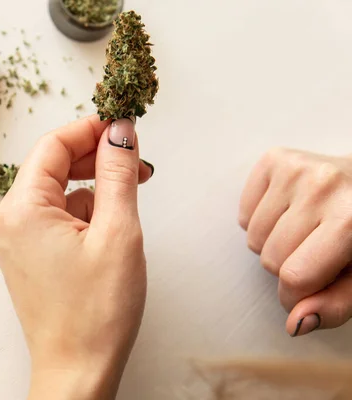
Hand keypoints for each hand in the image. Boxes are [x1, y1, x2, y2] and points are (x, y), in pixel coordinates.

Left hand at [0, 116, 152, 399]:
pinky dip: (82, 210)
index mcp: (21, 209)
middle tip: (135, 161)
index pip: (53, 145)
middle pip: (51, 165)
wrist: (77, 370)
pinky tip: (108, 226)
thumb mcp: (118, 231)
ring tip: (129, 196)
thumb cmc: (97, 312)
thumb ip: (118, 173)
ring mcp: (15, 239)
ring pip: (56, 191)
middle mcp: (8, 220)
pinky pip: (54, 215)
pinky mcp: (27, 254)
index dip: (91, 129)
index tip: (124, 126)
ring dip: (92, 185)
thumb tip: (121, 131)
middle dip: (95, 158)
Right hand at [239, 148, 351, 336]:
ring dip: (272, 244)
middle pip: (270, 258)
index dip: (297, 296)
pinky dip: (259, 220)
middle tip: (314, 253)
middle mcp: (323, 186)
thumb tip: (295, 323)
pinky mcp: (276, 159)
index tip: (310, 290)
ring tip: (303, 231)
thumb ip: (334, 305)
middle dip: (287, 266)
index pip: (295, 277)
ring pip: (253, 238)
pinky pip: (244, 213)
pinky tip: (288, 213)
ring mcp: (296, 168)